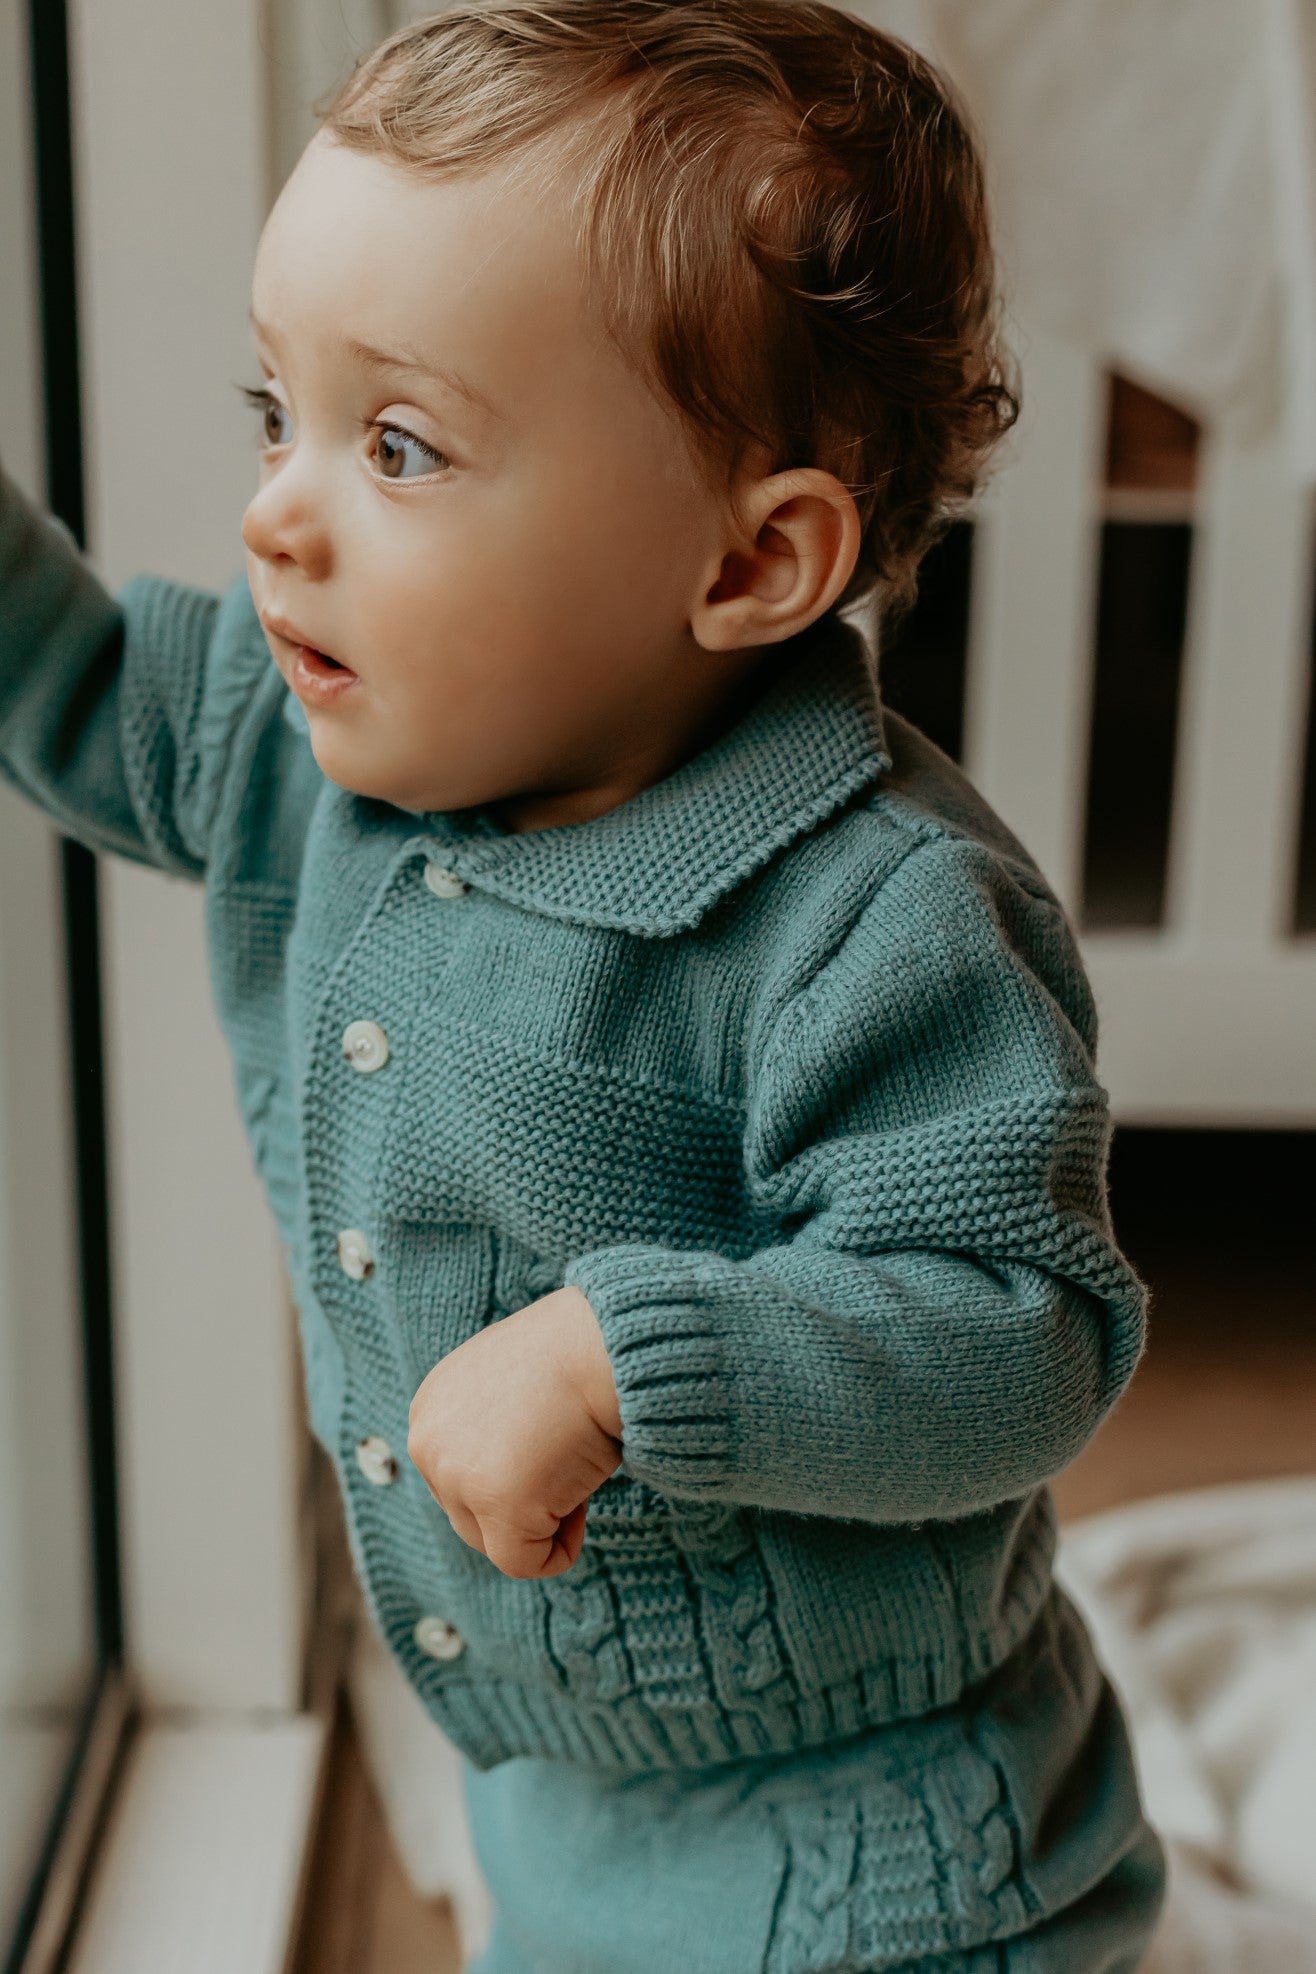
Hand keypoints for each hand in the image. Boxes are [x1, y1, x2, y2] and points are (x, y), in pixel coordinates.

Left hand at [408, 1285, 623, 1578]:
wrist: (601, 1344)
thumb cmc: (572, 1353)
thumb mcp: (506, 1380)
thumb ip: (488, 1425)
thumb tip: (505, 1467)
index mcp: (429, 1409)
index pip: (458, 1476)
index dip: (511, 1470)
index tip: (550, 1439)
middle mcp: (429, 1444)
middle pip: (468, 1515)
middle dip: (522, 1501)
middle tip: (567, 1456)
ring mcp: (459, 1478)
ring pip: (494, 1542)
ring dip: (541, 1520)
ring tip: (573, 1469)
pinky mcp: (499, 1506)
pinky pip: (525, 1563)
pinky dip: (560, 1551)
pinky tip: (583, 1504)